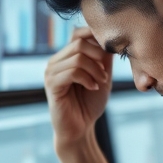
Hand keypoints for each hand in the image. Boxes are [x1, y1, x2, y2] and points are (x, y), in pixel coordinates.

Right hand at [44, 26, 112, 151]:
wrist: (80, 129)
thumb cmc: (90, 103)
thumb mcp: (102, 75)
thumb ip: (104, 57)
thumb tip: (111, 38)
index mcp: (66, 57)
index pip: (78, 33)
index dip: (95, 37)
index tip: (109, 53)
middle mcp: (56, 61)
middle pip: (79, 42)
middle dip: (99, 56)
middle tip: (105, 74)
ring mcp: (51, 72)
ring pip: (78, 57)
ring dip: (95, 70)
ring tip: (101, 82)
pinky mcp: (51, 84)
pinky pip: (72, 72)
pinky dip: (88, 78)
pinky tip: (93, 87)